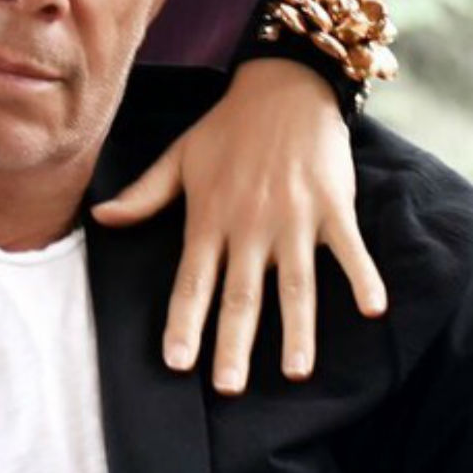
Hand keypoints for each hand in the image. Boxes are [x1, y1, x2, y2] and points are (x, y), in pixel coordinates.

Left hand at [91, 57, 386, 393]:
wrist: (282, 85)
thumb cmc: (227, 127)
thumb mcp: (179, 158)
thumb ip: (144, 195)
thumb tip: (100, 218)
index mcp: (210, 217)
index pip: (192, 281)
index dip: (184, 323)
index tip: (176, 363)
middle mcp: (249, 224)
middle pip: (241, 295)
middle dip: (234, 344)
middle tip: (229, 387)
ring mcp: (293, 216)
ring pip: (295, 283)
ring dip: (297, 329)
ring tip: (297, 372)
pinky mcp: (332, 204)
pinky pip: (349, 247)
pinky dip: (362, 276)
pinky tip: (372, 310)